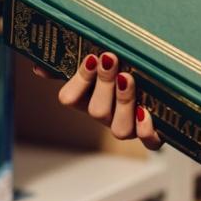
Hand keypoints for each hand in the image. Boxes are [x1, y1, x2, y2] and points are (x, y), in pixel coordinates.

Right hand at [32, 51, 163, 150]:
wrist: (163, 82)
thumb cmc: (126, 65)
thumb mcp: (101, 60)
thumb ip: (71, 60)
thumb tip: (38, 68)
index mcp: (88, 98)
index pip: (70, 98)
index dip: (79, 80)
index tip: (93, 57)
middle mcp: (106, 116)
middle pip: (96, 111)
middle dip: (103, 84)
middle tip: (111, 59)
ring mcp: (129, 127)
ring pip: (120, 129)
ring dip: (123, 102)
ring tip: (128, 78)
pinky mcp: (153, 134)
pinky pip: (149, 143)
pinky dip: (147, 130)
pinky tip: (146, 111)